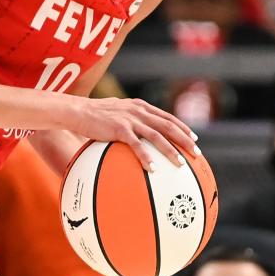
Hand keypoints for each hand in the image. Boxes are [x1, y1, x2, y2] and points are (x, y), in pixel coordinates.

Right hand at [73, 97, 198, 170]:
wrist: (77, 111)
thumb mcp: (115, 113)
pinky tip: (152, 168)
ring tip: (180, 164)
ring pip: (156, 135)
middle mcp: (138, 111)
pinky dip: (146, 156)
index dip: (182, 127)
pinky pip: (136, 145)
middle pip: (167, 125)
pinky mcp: (119, 129)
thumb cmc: (94, 115)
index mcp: (139, 106)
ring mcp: (129, 119)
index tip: (194, 138)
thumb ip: (128, 120)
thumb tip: (136, 136)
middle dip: (185, 139)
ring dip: (170, 150)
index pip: (166, 116)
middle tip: (197, 153)